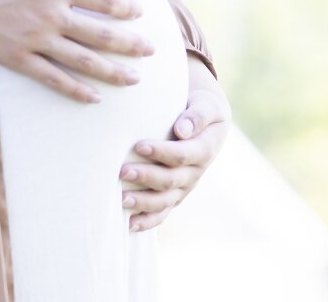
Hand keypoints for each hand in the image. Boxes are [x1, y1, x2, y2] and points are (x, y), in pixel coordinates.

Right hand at [0, 0, 154, 102]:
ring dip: (112, 71)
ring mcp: (34, 39)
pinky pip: (52, 78)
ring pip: (82, 60)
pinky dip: (75, 89)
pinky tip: (93, 98)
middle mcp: (52, 14)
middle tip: (151, 51)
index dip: (127, 8)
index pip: (104, 0)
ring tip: (134, 79)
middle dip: (130, 43)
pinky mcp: (16, 57)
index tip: (141, 14)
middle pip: (101, 34)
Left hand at [118, 54, 230, 231]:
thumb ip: (197, 115)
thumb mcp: (206, 104)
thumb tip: (182, 130)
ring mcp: (185, 187)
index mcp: (205, 149)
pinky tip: (129, 224)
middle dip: (146, 177)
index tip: (138, 145)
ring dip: (143, 202)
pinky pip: (163, 213)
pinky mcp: (175, 196)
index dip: (162, 152)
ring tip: (121, 199)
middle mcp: (196, 172)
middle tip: (121, 171)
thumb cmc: (200, 106)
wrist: (206, 120)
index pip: (183, 155)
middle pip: (171, 180)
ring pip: (165, 201)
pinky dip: (147, 221)